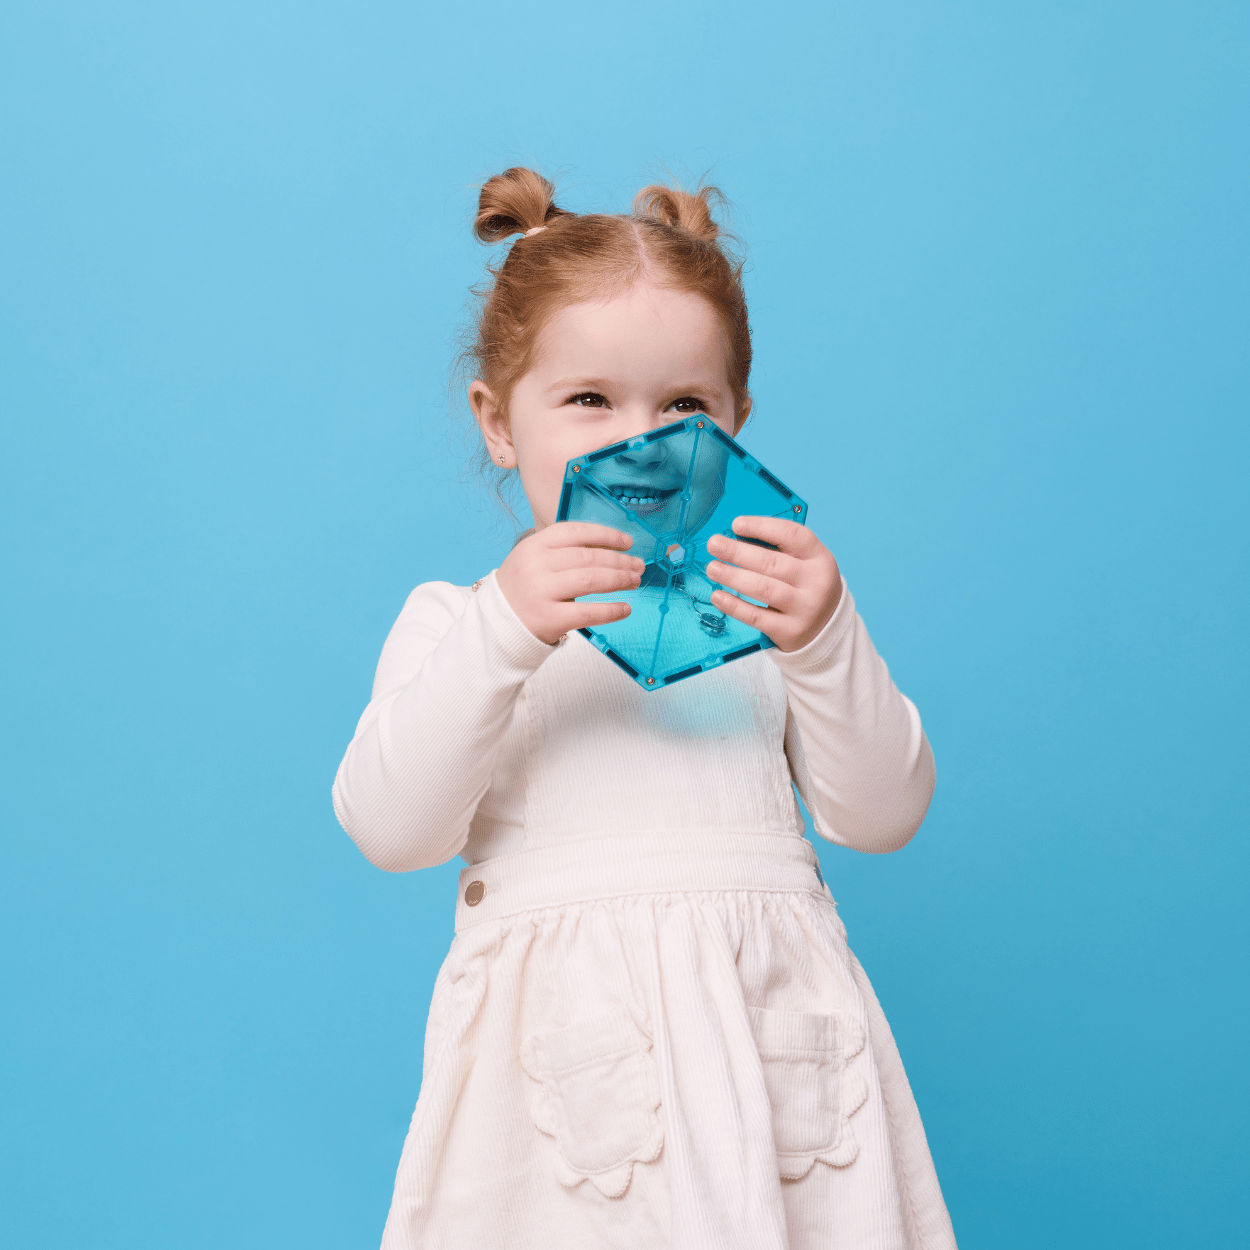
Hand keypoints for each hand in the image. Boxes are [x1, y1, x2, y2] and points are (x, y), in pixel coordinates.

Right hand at [496, 523, 643, 645]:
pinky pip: (589, 612)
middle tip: (637, 566)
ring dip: (620, 580)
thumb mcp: (534, 559)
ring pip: (592, 580)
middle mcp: (537, 565)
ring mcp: (542, 591)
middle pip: (589, 557)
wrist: (496, 622)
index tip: (627, 542)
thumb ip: (564, 551)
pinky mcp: (549, 618)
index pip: (576, 532)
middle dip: (619, 560)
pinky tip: (625, 608)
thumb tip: (612, 549)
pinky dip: (611, 610)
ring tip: (634, 581)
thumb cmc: (523, 588)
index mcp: (534, 545)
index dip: (606, 535)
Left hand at [705, 517, 842, 652]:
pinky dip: (734, 605)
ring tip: (712, 568)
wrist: (827, 627)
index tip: (736, 524)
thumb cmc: (805, 586)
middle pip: (772, 563)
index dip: (762, 527)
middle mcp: (816, 582)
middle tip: (714, 544)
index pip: (792, 535)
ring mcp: (804, 608)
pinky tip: (718, 596)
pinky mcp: (790, 631)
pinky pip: (756, 617)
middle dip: (737, 552)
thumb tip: (735, 538)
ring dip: (733, 576)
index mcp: (819, 558)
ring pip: (763, 589)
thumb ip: (778, 549)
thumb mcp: (805, 563)